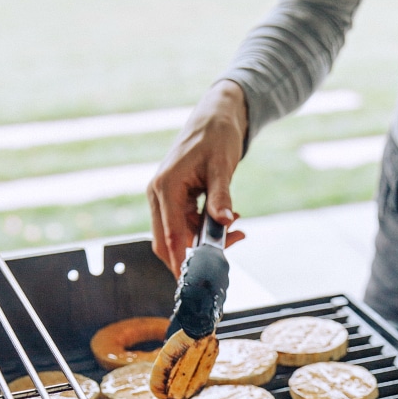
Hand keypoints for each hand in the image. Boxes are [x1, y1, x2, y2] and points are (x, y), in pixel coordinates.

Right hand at [147, 80, 248, 276]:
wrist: (215, 117)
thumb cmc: (217, 137)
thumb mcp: (223, 167)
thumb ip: (221, 197)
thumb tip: (225, 223)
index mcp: (165, 187)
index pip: (171, 235)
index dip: (182, 261)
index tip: (193, 281)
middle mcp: (158, 194)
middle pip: (167, 242)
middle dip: (194, 255)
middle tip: (226, 258)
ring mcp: (164, 198)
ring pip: (179, 236)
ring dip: (205, 241)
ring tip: (238, 231)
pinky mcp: (174, 199)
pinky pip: (186, 225)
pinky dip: (206, 230)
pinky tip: (230, 222)